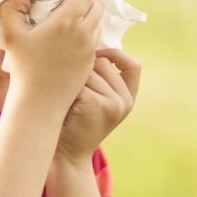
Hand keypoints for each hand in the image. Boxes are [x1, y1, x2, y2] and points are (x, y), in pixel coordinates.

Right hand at [0, 0, 104, 107]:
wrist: (39, 101)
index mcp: (67, 21)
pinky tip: (72, 39)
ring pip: (99, 22)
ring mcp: (90, 49)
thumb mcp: (10, 33)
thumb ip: (13, 6)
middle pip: (97, 6)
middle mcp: (84, 33)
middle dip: (86, 2)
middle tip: (70, 5)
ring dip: (89, 17)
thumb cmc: (23, 66)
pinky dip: (88, 34)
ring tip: (70, 21)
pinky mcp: (91, 62)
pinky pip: (96, 40)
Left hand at [54, 48, 141, 163]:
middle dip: (83, 68)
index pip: (133, 66)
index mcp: (128, 98)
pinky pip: (78, 80)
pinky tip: (62, 103)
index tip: (98, 53)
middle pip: (103, 62)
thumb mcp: (97, 101)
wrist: (67, 155)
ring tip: (66, 99)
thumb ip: (102, 79)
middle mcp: (125, 101)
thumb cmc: (74, 123)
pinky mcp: (96, 103)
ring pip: (88, 69)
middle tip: (70, 90)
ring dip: (72, 79)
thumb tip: (90, 41)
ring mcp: (113, 103)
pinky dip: (66, 87)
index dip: (116, 54)